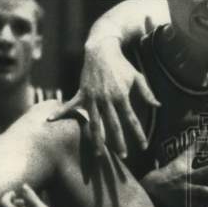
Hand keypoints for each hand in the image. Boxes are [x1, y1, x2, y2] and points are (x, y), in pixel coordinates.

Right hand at [49, 38, 158, 158]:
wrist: (102, 49)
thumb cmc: (121, 64)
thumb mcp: (137, 77)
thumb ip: (147, 93)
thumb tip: (158, 106)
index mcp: (121, 96)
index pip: (132, 119)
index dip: (138, 134)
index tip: (144, 146)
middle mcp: (106, 99)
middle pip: (113, 125)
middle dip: (118, 142)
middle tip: (123, 157)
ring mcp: (92, 97)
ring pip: (94, 122)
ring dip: (96, 139)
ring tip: (98, 153)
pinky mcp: (81, 93)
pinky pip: (70, 105)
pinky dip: (60, 112)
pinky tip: (49, 120)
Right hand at [141, 145, 207, 206]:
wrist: (151, 188)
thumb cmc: (170, 172)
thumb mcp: (181, 159)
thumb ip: (195, 146)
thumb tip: (205, 130)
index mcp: (189, 175)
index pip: (205, 171)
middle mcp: (188, 188)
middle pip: (202, 190)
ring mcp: (185, 200)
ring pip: (197, 206)